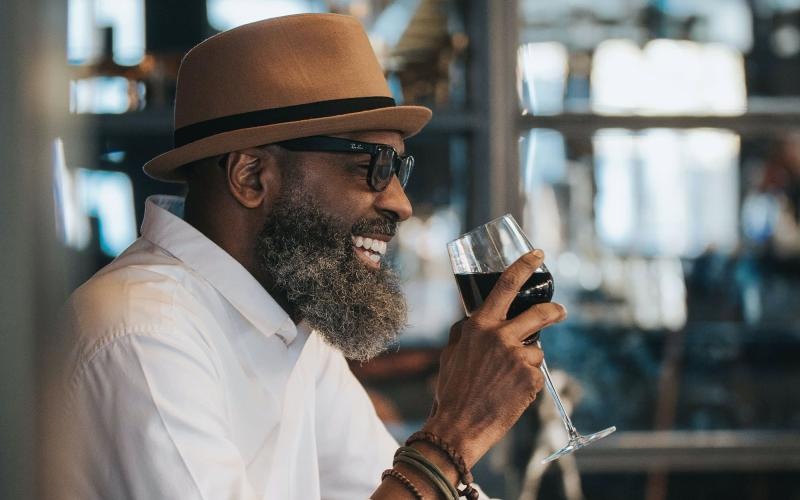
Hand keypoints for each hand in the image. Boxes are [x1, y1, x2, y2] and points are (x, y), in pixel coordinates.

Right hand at [423, 250, 566, 466]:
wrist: (458, 427)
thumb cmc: (451, 391)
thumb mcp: (451, 353)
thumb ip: (464, 332)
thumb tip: (471, 320)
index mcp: (479, 326)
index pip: (505, 285)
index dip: (524, 266)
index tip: (538, 255)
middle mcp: (500, 337)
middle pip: (540, 313)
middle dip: (554, 310)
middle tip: (560, 311)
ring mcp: (518, 358)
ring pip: (536, 350)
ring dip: (527, 361)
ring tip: (506, 381)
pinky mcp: (530, 380)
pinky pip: (535, 373)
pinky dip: (526, 382)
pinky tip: (509, 394)